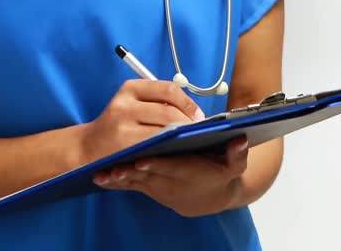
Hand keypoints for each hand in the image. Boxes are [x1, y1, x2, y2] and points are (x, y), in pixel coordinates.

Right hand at [79, 80, 204, 163]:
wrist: (87, 149)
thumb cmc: (117, 126)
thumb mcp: (132, 104)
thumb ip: (158, 102)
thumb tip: (194, 111)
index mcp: (130, 89)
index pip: (168, 90)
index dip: (188, 104)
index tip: (199, 116)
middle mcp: (124, 105)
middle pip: (169, 113)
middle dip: (189, 124)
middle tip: (199, 133)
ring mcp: (122, 128)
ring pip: (164, 132)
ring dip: (181, 139)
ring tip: (190, 143)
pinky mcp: (123, 149)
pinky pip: (155, 149)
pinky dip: (169, 151)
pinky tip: (175, 154)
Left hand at [93, 136, 249, 217]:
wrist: (209, 199)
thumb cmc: (221, 176)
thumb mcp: (235, 167)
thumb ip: (238, 154)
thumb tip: (241, 141)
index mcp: (190, 172)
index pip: (172, 167)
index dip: (158, 164)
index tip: (142, 158)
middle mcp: (172, 181)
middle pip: (149, 174)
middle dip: (131, 171)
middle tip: (113, 167)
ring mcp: (158, 185)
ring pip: (136, 181)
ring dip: (119, 179)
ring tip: (101, 174)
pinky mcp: (149, 187)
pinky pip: (131, 185)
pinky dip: (116, 183)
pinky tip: (100, 178)